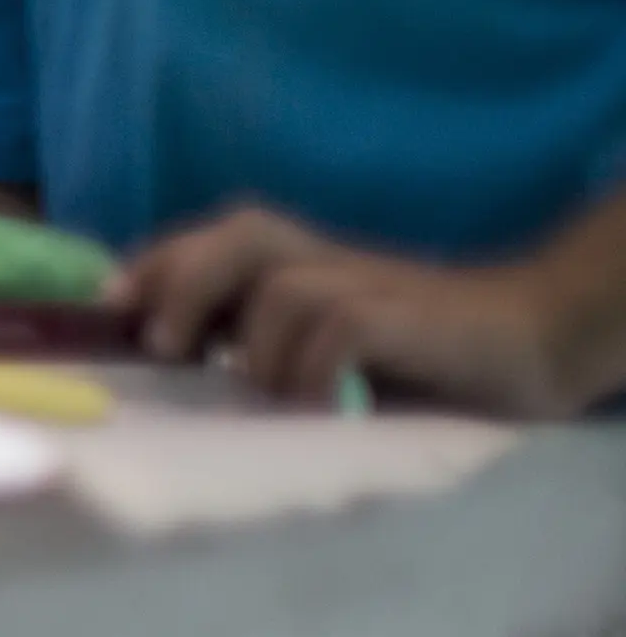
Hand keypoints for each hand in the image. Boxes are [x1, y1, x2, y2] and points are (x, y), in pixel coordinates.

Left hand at [125, 203, 605, 414]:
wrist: (527, 343)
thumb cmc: (408, 355)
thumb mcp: (312, 343)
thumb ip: (246, 338)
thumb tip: (153, 355)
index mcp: (298, 263)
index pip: (213, 238)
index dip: (155, 265)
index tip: (109, 311)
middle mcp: (329, 261)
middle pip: (242, 233)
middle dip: (185, 281)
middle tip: (166, 348)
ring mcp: (373, 285)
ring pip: (286, 284)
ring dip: (259, 345)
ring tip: (264, 393)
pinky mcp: (412, 320)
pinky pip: (344, 325)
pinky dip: (317, 367)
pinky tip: (322, 403)